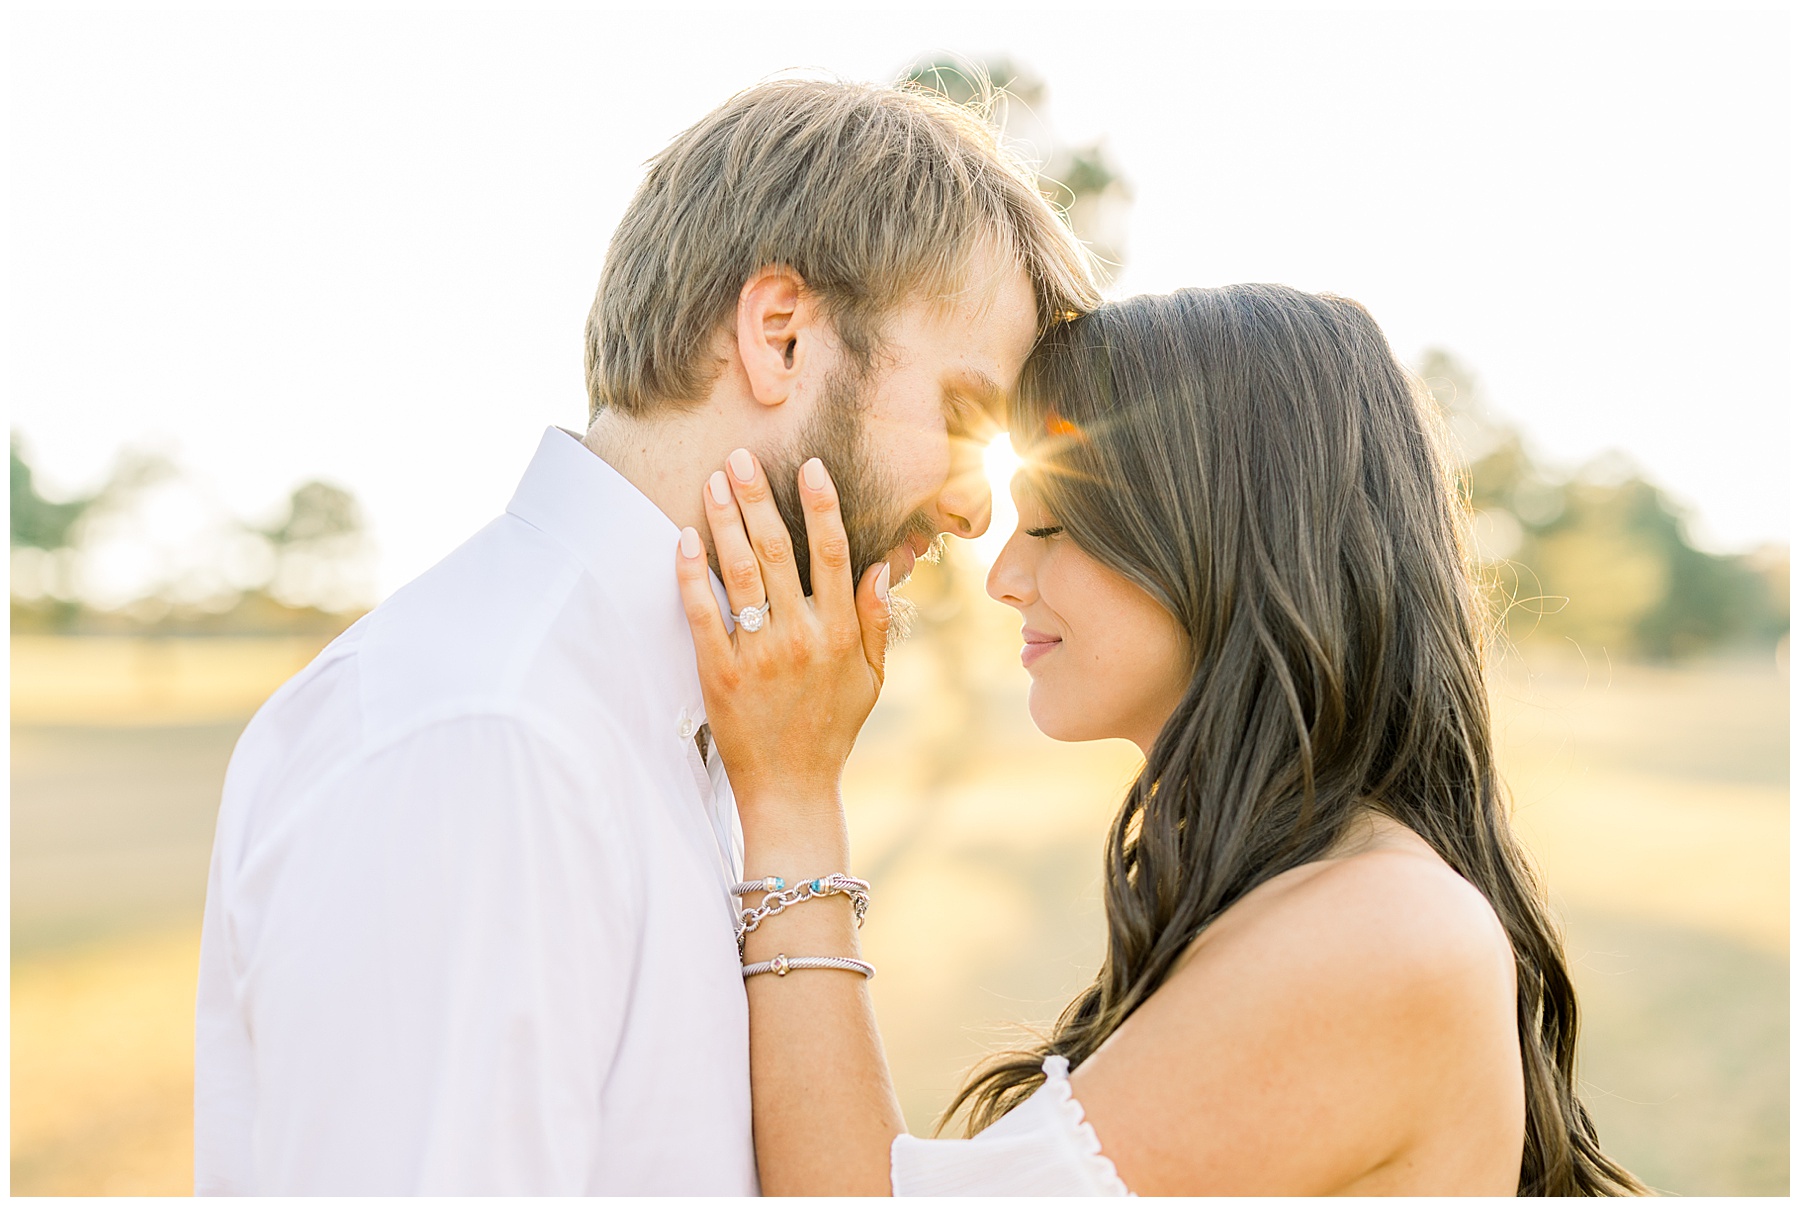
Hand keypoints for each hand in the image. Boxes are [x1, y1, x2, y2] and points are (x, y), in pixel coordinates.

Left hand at [675, 448, 891, 826]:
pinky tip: (685, 542)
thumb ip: (874, 618)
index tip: (809, 466)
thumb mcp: (871, 677)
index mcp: (839, 633)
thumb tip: (879, 562)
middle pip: (777, 552)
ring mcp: (760, 656)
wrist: (791, 787)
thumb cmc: (832, 729)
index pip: (832, 553)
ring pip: (740, 574)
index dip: (822, 506)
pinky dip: (692, 576)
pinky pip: (704, 615)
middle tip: (739, 459)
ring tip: (712, 484)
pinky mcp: (721, 675)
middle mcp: (801, 638)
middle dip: (758, 499)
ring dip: (724, 523)